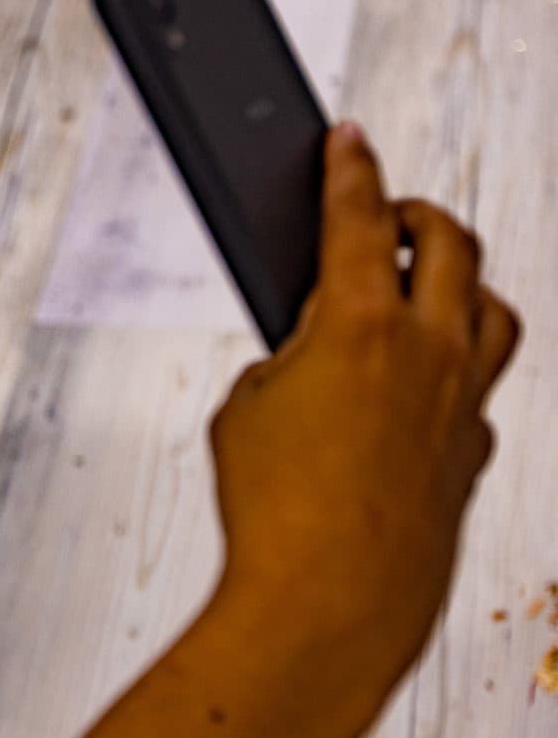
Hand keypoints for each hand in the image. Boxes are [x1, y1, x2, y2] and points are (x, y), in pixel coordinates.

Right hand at [209, 123, 519, 670]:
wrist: (333, 599)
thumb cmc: (275, 508)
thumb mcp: (244, 410)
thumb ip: (285, 361)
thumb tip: (316, 359)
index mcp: (360, 323)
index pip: (359, 216)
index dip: (351, 166)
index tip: (350, 138)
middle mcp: (430, 350)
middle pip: (449, 243)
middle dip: (416, 214)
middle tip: (388, 212)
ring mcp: (463, 400)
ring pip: (492, 308)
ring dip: (459, 282)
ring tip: (421, 289)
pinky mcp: (471, 450)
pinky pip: (480, 386)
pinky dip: (451, 369)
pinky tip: (414, 387)